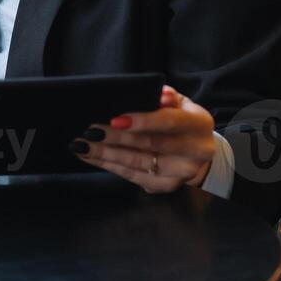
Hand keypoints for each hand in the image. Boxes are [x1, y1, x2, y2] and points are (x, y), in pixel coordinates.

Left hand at [71, 84, 214, 192]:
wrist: (197, 153)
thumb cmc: (182, 121)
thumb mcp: (181, 104)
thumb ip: (168, 97)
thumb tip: (159, 94)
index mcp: (198, 124)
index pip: (169, 122)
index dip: (143, 121)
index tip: (115, 119)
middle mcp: (195, 152)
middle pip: (150, 145)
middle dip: (116, 138)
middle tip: (90, 132)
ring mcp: (181, 173)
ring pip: (138, 163)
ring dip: (106, 154)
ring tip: (82, 145)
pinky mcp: (165, 186)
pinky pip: (132, 176)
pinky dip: (109, 165)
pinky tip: (91, 157)